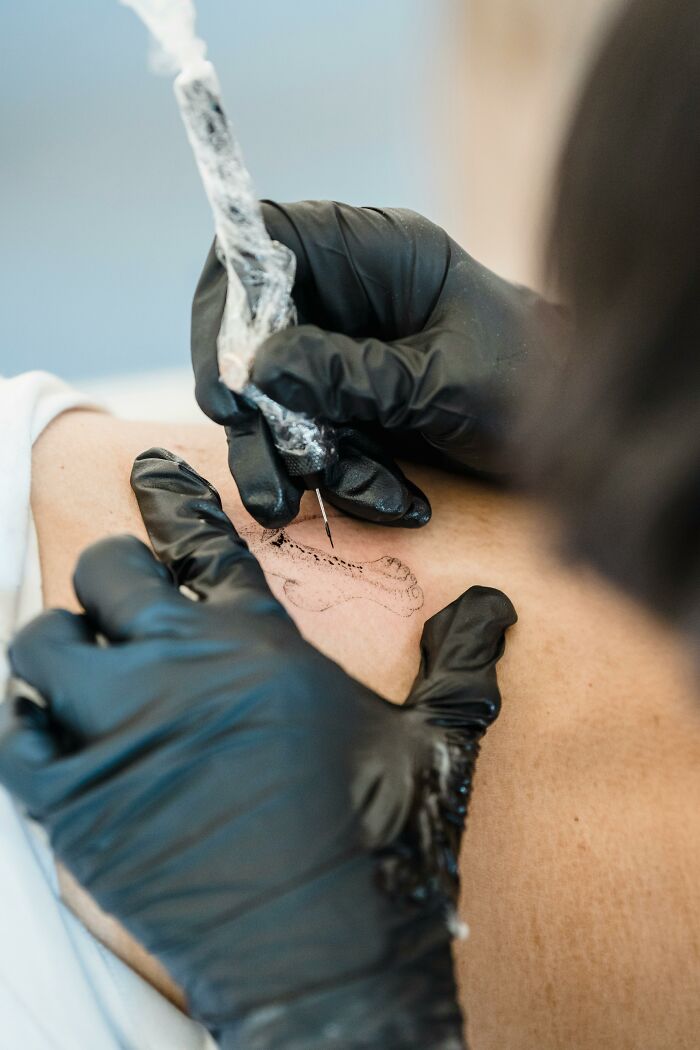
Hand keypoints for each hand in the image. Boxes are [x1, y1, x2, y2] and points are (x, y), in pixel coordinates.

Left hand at [0, 448, 515, 1048]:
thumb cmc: (381, 846)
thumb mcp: (435, 743)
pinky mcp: (78, 807)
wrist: (323, 963)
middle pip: (105, 575)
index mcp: (260, 648)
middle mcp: (179, 674)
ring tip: (90, 668)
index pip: (204, 544)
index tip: (148, 472)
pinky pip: (17, 736)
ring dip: (62, 646)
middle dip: (115, 576)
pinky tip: (58, 733)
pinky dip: (30, 724)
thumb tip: (494, 606)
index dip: (172, 499)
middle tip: (130, 602)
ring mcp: (120, 737)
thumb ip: (459, 663)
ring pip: (43, 646)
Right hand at [192, 200, 563, 528]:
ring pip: (281, 405)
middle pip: (257, 341)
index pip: (265, 244)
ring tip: (371, 497)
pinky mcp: (355, 407)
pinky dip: (349, 481)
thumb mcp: (441, 381)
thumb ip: (351, 374)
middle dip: (264, 422)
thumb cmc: (530, 383)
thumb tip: (259, 370)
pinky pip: (318, 443)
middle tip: (275, 486)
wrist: (580, 440)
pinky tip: (400, 498)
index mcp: (374, 253)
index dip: (227, 305)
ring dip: (312, 466)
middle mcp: (350, 298)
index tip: (231, 387)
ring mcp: (348, 355)